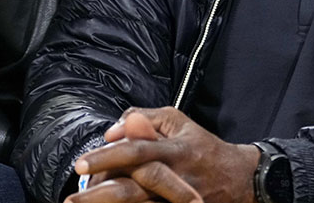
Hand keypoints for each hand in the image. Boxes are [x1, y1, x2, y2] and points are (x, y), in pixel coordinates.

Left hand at [67, 107, 260, 202]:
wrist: (243, 180)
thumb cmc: (203, 147)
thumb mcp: (179, 122)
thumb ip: (145, 119)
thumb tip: (113, 131)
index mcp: (174, 150)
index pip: (136, 152)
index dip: (108, 157)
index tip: (80, 164)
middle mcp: (175, 178)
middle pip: (132, 189)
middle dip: (99, 196)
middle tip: (70, 201)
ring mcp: (178, 201)